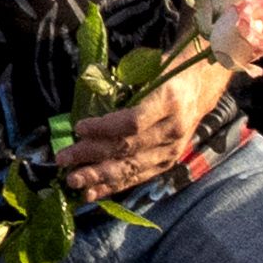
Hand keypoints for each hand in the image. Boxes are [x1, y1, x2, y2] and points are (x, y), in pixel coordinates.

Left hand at [55, 50, 228, 203]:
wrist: (198, 87)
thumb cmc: (165, 73)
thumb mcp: (146, 70)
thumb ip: (121, 87)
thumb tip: (87, 99)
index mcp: (168, 101)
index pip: (132, 122)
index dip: (104, 128)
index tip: (78, 127)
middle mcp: (172, 129)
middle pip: (127, 148)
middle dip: (91, 155)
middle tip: (63, 159)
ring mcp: (171, 150)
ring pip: (131, 167)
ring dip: (98, 176)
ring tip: (73, 181)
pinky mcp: (167, 164)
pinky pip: (137, 177)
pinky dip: (113, 186)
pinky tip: (91, 192)